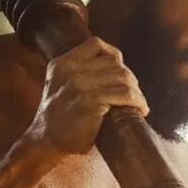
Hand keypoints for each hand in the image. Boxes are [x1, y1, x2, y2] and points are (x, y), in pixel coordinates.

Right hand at [25, 36, 148, 154]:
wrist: (46, 142)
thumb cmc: (60, 117)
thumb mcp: (59, 85)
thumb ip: (78, 71)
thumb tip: (117, 64)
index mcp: (62, 64)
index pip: (96, 44)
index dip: (114, 57)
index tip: (120, 73)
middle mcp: (70, 71)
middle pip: (115, 64)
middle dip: (129, 79)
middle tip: (134, 94)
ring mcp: (80, 86)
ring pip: (123, 78)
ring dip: (137, 92)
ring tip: (139, 102)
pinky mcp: (91, 102)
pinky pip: (125, 95)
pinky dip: (138, 101)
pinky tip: (141, 109)